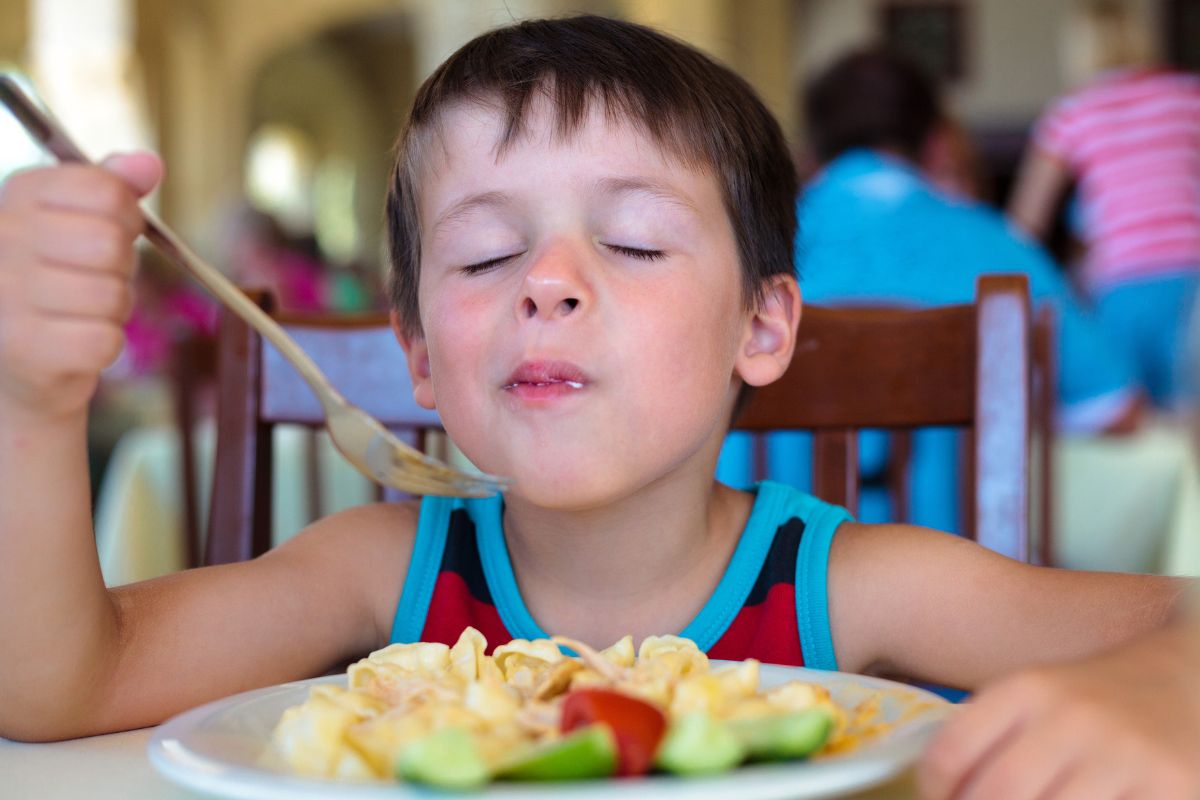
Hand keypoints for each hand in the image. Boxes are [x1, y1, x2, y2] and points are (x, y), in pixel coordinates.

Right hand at [0, 152, 161, 418]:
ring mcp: (5, 294)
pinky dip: (104, 344)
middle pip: (110, 242)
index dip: (126, 218)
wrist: (15, 360)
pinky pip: (105, 340)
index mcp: (17, 193)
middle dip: (120, 267)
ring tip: (80, 312)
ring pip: (111, 294)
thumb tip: (148, 163)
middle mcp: (0, 236)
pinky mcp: (23, 347)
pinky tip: (73, 342)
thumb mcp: (78, 222)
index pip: (104, 189)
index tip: (110, 233)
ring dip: (112, 309)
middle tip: (93, 278)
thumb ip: (111, 188)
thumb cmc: (55, 281)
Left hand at [919, 624, 1199, 799]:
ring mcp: (1124, 754)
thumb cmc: (1099, 698)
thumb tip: (945, 794)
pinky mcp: (1170, 787)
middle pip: (998, 792)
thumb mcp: (1038, 695)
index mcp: (1028, 689)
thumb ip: (990, 734)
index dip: (935, 793)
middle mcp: (1073, 717)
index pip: (952, 750)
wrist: (1189, 677)